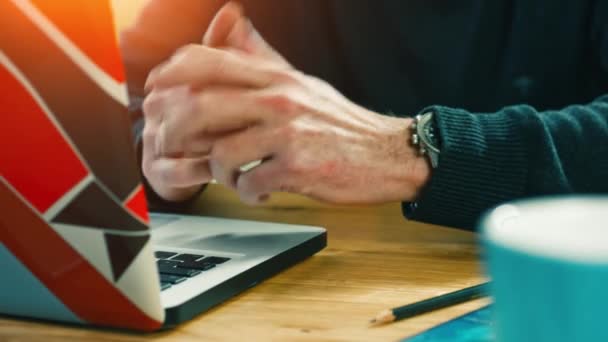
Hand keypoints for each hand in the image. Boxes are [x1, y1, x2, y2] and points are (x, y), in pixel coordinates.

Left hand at [144, 2, 430, 204]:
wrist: (388, 153)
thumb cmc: (339, 123)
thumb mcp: (300, 82)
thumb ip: (261, 57)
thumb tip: (229, 20)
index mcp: (274, 77)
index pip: (205, 61)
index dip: (167, 76)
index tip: (154, 93)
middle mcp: (278, 99)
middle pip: (199, 106)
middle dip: (173, 130)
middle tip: (172, 147)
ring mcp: (287, 133)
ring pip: (220, 153)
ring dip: (217, 172)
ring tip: (233, 176)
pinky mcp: (298, 168)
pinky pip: (248, 184)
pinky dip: (246, 193)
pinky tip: (260, 190)